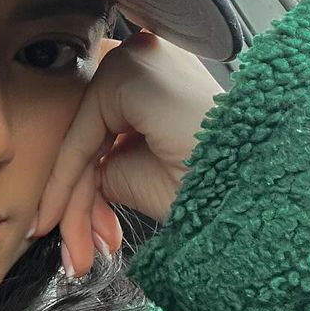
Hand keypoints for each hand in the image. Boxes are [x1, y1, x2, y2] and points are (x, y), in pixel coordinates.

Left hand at [29, 29, 223, 277]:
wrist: (250, 198)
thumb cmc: (210, 187)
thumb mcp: (136, 173)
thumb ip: (97, 162)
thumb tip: (59, 178)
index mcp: (152, 78)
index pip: (98, 129)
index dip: (81, 186)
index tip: (70, 231)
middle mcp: (145, 57)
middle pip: (86, 134)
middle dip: (77, 200)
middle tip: (78, 252)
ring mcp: (138, 58)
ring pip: (80, 140)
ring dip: (74, 205)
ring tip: (79, 252)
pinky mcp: (129, 72)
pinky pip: (81, 136)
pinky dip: (67, 183)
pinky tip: (62, 221)